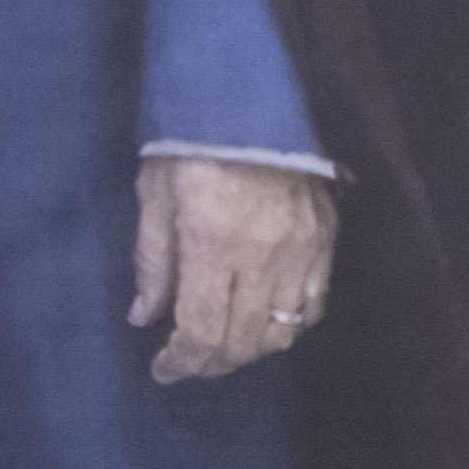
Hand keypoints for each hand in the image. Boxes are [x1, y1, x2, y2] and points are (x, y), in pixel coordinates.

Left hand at [133, 153, 336, 382]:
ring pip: (283, 330)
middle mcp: (262, 254)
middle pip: (243, 341)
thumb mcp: (153, 195)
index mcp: (212, 243)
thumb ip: (151, 261)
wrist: (250, 98)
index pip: (201, 329)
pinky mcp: (325, 240)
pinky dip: (289, 324)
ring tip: (223, 344)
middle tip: (188, 361)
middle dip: (211, 362)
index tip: (162, 370)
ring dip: (250, 348)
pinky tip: (264, 320)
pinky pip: (314, 304)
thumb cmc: (189, 143)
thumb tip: (143, 317)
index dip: (181, 362)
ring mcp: (301, 249)